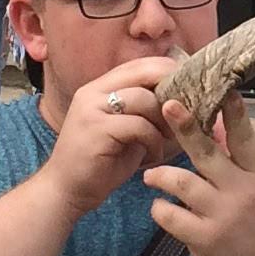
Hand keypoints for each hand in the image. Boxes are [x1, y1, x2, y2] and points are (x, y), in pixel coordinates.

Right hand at [39, 57, 177, 219]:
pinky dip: (153, 141)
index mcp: (99, 87)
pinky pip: (138, 125)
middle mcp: (93, 91)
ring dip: (163, 121)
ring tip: (165, 140)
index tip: (188, 91)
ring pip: (143, 99)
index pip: (140, 64)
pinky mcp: (95, 129)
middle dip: (171, 90)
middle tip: (185, 113)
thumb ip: (144, 110)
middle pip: (143, 72)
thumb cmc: (101, 163)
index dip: (167, 72)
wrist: (66, 191)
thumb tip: (180, 99)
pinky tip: (152, 155)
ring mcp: (91, 108)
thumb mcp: (126, 129)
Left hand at [146, 97, 254, 255]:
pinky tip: (160, 208)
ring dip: (160, 176)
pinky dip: (159, 209)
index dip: (235, 114)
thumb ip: (237, 163)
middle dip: (185, 128)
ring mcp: (222, 216)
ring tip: (151, 176)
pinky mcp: (204, 239)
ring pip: (181, 183)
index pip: (245, 139)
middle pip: (207, 153)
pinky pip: (170, 215)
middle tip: (166, 106)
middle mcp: (242, 192)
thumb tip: (212, 126)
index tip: (225, 90)